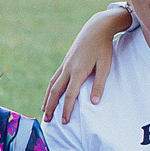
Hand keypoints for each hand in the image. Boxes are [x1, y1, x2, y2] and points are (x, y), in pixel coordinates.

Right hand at [42, 6, 131, 122]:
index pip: (70, 95)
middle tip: (47, 121)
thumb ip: (99, 85)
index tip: (64, 121)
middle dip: (51, 107)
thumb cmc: (103, 48)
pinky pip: (55, 78)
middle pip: (55, 91)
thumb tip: (94, 103)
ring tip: (44, 111)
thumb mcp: (105, 66)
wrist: (96, 28)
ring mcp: (65, 65)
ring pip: (52, 85)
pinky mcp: (65, 62)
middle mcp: (68, 69)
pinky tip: (50, 94)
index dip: (66, 109)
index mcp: (78, 71)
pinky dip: (50, 88)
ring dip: (47, 99)